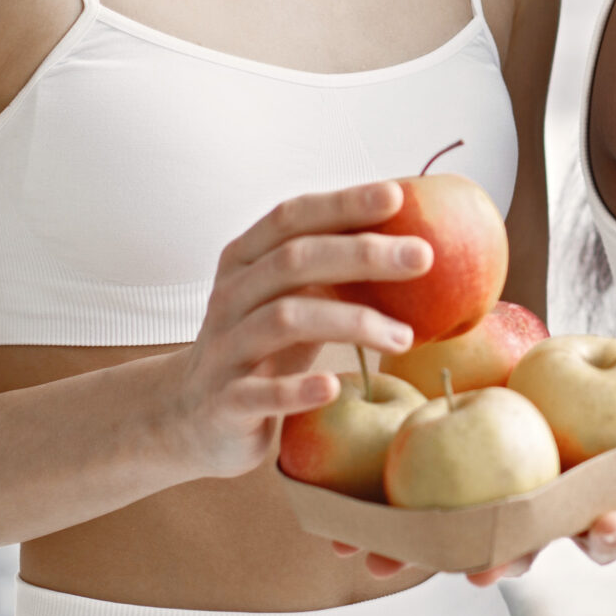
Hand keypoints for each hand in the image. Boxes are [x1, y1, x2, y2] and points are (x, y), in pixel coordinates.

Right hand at [163, 183, 427, 479]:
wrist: (192, 418)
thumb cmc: (262, 349)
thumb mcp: (292, 301)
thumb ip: (332, 270)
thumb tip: (414, 236)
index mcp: (245, 261)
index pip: (291, 218)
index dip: (341, 204)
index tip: (396, 197)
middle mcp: (230, 296)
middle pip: (294, 261)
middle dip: (363, 253)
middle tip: (423, 256)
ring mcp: (224, 349)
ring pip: (285, 319)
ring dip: (352, 322)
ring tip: (405, 337)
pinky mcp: (224, 402)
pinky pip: (260, 393)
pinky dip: (298, 388)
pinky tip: (334, 386)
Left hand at [333, 330, 615, 585]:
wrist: (489, 379)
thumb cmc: (549, 386)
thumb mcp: (581, 370)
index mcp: (571, 500)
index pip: (602, 529)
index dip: (607, 533)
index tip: (608, 522)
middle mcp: (523, 523)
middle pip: (520, 553)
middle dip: (501, 565)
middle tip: (484, 573)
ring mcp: (474, 523)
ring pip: (452, 552)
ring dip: (420, 562)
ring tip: (389, 564)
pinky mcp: (427, 510)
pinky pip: (404, 531)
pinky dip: (376, 539)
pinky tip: (344, 543)